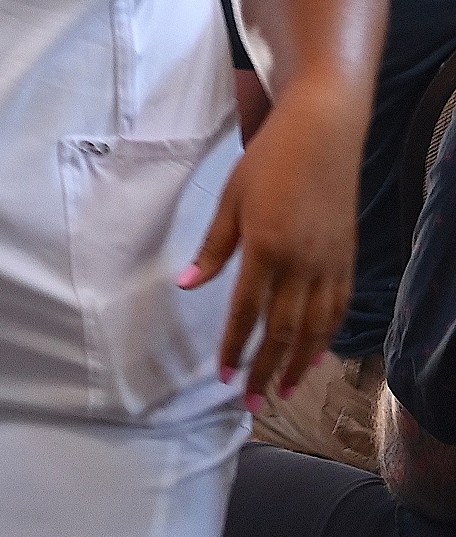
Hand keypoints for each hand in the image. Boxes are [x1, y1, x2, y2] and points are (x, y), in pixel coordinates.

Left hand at [179, 83, 363, 406]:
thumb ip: (213, 247)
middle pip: (283, 332)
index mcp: (266, 249)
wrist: (323, 133)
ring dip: (296, 364)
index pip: (246, 313)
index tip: (221, 375)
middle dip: (263, 370)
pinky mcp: (347, 260)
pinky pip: (337, 310)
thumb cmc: (269, 161)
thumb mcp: (231, 199)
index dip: (233, 347)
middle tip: (249, 402)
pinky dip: (325, 338)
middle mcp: (302, 265)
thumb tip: (188, 285)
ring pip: (314, 329)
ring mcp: (329, 265)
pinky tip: (313, 356)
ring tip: (279, 391)